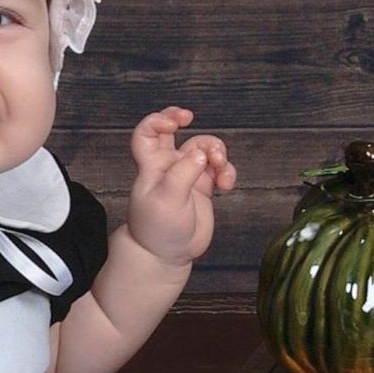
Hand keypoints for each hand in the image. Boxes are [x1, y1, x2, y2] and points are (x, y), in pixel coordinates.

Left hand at [124, 107, 236, 266]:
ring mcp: (186, 175)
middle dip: (181, 118)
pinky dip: (227, 172)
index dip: (158, 120)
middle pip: (173, 132)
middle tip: (190, 118)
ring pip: (203, 149)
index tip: (176, 123)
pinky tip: (227, 184)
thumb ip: (184, 173)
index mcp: (152, 165)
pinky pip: (218, 169)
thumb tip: (200, 153)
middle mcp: (168, 166)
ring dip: (216, 151)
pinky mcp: (203, 188)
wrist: (167, 255)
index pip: (147, 133)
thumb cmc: (157, 228)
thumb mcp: (167, 199)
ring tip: (221, 167)